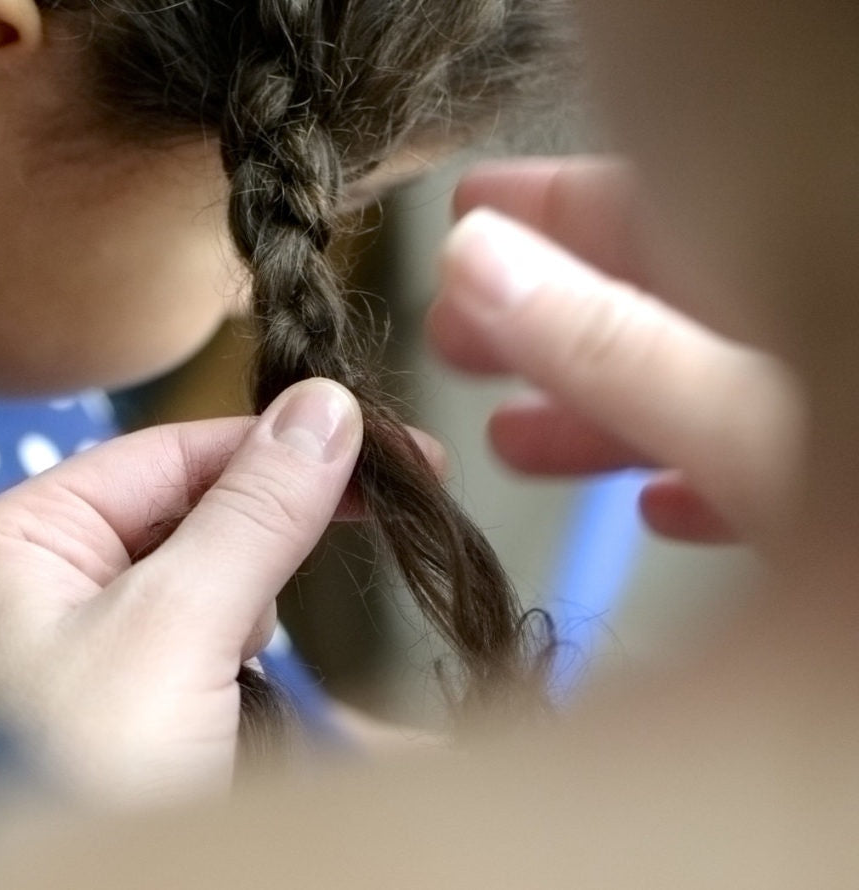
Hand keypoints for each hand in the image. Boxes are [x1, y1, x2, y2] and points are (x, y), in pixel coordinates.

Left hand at [0, 379, 361, 803]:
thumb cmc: (82, 775)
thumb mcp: (177, 629)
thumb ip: (253, 511)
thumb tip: (326, 406)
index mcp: (9, 540)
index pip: (166, 454)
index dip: (278, 443)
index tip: (385, 446)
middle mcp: (22, 585)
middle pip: (178, 513)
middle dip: (263, 536)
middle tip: (374, 518)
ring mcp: (57, 652)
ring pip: (189, 584)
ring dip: (244, 610)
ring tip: (244, 667)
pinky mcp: (97, 710)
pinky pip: (182, 649)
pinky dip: (227, 663)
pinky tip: (234, 700)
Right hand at [428, 156, 802, 544]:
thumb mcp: (747, 422)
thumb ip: (613, 347)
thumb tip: (475, 263)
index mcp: (803, 273)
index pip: (655, 209)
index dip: (551, 207)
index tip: (465, 209)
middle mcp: (818, 330)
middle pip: (664, 303)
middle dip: (545, 322)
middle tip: (448, 333)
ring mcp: (832, 413)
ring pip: (706, 392)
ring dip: (601, 415)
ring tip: (506, 436)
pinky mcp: (852, 508)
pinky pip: (772, 471)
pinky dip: (697, 477)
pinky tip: (653, 508)